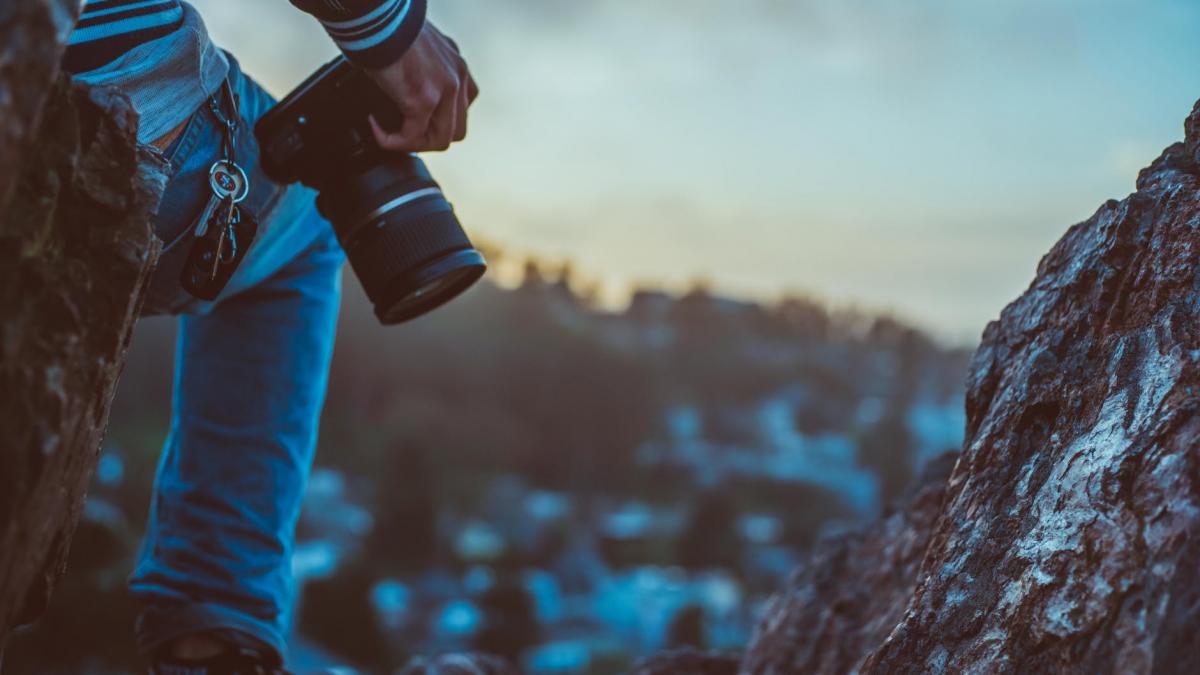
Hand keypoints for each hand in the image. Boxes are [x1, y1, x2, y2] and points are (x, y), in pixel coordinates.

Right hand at [366, 21, 478, 152]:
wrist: (374, 16)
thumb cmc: (383, 26)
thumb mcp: (413, 47)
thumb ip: (419, 68)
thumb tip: (403, 88)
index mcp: (456, 63)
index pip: (463, 107)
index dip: (439, 122)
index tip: (414, 121)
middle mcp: (457, 75)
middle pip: (456, 129)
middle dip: (428, 138)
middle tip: (400, 133)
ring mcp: (445, 88)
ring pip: (440, 140)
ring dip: (411, 143)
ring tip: (388, 134)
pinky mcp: (424, 98)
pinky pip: (412, 137)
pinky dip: (392, 140)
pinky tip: (376, 128)